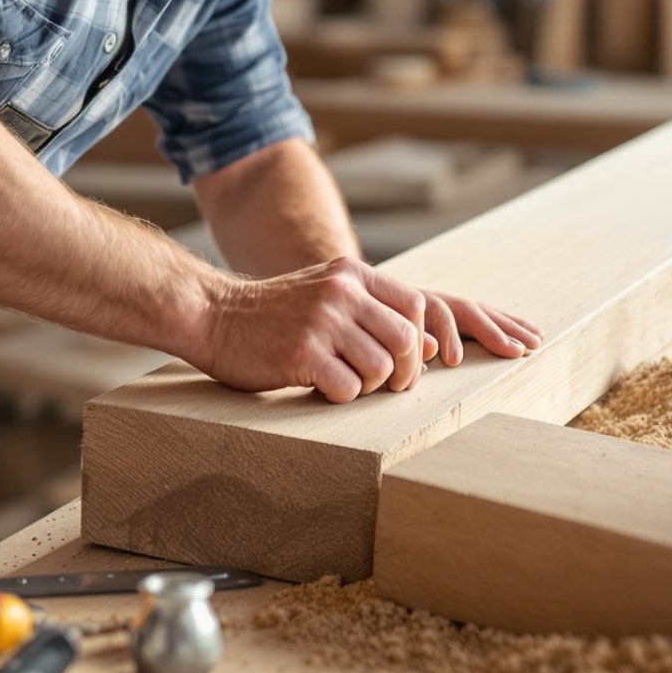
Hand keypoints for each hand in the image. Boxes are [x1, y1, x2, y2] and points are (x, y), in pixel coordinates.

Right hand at [187, 256, 544, 403]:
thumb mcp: (327, 297)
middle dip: (408, 375)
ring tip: (343, 383)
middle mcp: (344, 292)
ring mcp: (323, 321)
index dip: (442, 338)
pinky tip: (319, 388)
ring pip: (383, 369)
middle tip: (390, 388)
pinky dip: (341, 397)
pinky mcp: (303, 354)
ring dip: (371, 388)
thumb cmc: (273, 317)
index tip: (459, 359)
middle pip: (409, 342)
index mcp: (355, 275)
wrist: (212, 315)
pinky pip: (349, 389)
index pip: (421, 305)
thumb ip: (374, 313)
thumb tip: (429, 351)